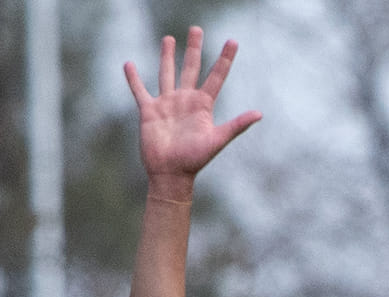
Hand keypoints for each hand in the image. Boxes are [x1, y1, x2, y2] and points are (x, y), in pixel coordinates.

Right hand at [126, 28, 259, 194]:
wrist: (170, 175)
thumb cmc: (194, 160)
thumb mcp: (217, 140)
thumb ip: (236, 125)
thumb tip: (259, 114)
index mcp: (203, 105)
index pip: (216, 76)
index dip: (225, 59)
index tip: (233, 41)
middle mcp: (185, 100)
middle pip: (191, 67)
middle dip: (194, 49)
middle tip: (196, 29)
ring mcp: (167, 104)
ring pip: (167, 73)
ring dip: (167, 56)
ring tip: (169, 39)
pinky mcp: (149, 110)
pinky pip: (139, 90)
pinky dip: (133, 78)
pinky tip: (128, 64)